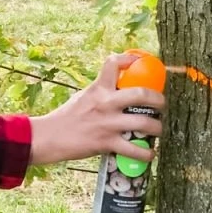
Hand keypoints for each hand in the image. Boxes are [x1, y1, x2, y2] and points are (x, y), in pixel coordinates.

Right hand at [28, 53, 165, 166]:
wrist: (50, 137)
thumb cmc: (66, 117)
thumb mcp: (83, 97)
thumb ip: (101, 93)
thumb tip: (118, 91)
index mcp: (98, 88)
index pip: (114, 63)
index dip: (130, 59)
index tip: (140, 61)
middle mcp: (106, 103)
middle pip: (141, 94)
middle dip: (158, 99)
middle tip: (161, 103)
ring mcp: (108, 123)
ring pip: (145, 123)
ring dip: (157, 127)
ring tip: (158, 129)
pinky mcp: (108, 143)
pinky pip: (135, 149)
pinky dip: (146, 153)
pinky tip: (150, 153)